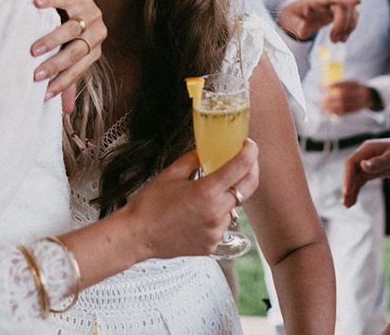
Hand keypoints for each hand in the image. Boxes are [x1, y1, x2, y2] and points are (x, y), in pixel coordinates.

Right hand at [31, 0, 106, 100]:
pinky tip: (35, 5)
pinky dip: (50, 3)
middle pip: (77, 51)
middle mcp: (97, 30)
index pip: (80, 69)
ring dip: (52, 40)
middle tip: (35, 75)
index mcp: (95, 48)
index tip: (44, 94)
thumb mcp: (69, 50)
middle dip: (56, 64)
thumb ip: (68, 77)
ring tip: (33, 50)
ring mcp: (89, 11)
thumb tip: (67, 112)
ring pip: (71, 28)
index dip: (63, 82)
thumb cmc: (69, 27)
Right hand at [126, 140, 258, 257]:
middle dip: (251, 170)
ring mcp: (216, 231)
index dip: (250, 152)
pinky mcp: (212, 245)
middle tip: (246, 160)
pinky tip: (198, 212)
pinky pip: (222, 224)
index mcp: (206, 191)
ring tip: (208, 192)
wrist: (138, 235)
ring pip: (234, 207)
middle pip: (248, 187)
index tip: (250, 145)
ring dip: (229, 196)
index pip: (240, 167)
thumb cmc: (150, 205)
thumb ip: (193, 159)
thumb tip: (207, 150)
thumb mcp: (171, 174)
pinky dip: (216, 215)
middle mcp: (216, 212)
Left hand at [277, 0, 359, 41]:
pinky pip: (352, 18)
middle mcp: (327, 0)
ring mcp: (335, 5)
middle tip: (333, 40)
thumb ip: (297, 26)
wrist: (294, 15)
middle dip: (342, 24)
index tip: (358, 1)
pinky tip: (341, 39)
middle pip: (344, 6)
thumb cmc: (291, 16)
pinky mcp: (340, 12)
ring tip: (336, 41)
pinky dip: (349, 29)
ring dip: (348, 28)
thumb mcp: (289, 21)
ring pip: (351, 12)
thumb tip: (303, 32)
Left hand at [321, 79, 372, 115]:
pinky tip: (328, 112)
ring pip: (344, 106)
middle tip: (321, 100)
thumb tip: (321, 86)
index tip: (323, 87)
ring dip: (331, 107)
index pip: (343, 85)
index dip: (332, 86)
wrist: (370, 96)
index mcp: (356, 85)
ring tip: (322, 107)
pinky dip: (336, 113)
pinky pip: (346, 112)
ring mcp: (359, 103)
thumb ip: (338, 84)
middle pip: (343, 97)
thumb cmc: (354, 88)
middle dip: (330, 99)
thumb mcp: (350, 82)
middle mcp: (358, 94)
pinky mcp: (356, 110)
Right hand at [342, 133, 389, 206]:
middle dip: (347, 186)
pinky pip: (361, 181)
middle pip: (351, 171)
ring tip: (347, 205)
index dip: (348, 176)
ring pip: (355, 178)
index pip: (352, 163)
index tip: (347, 190)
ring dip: (350, 190)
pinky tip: (353, 200)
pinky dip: (356, 189)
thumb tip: (363, 166)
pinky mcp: (373, 172)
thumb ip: (379, 162)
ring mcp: (368, 164)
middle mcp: (364, 156)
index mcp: (367, 149)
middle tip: (345, 201)